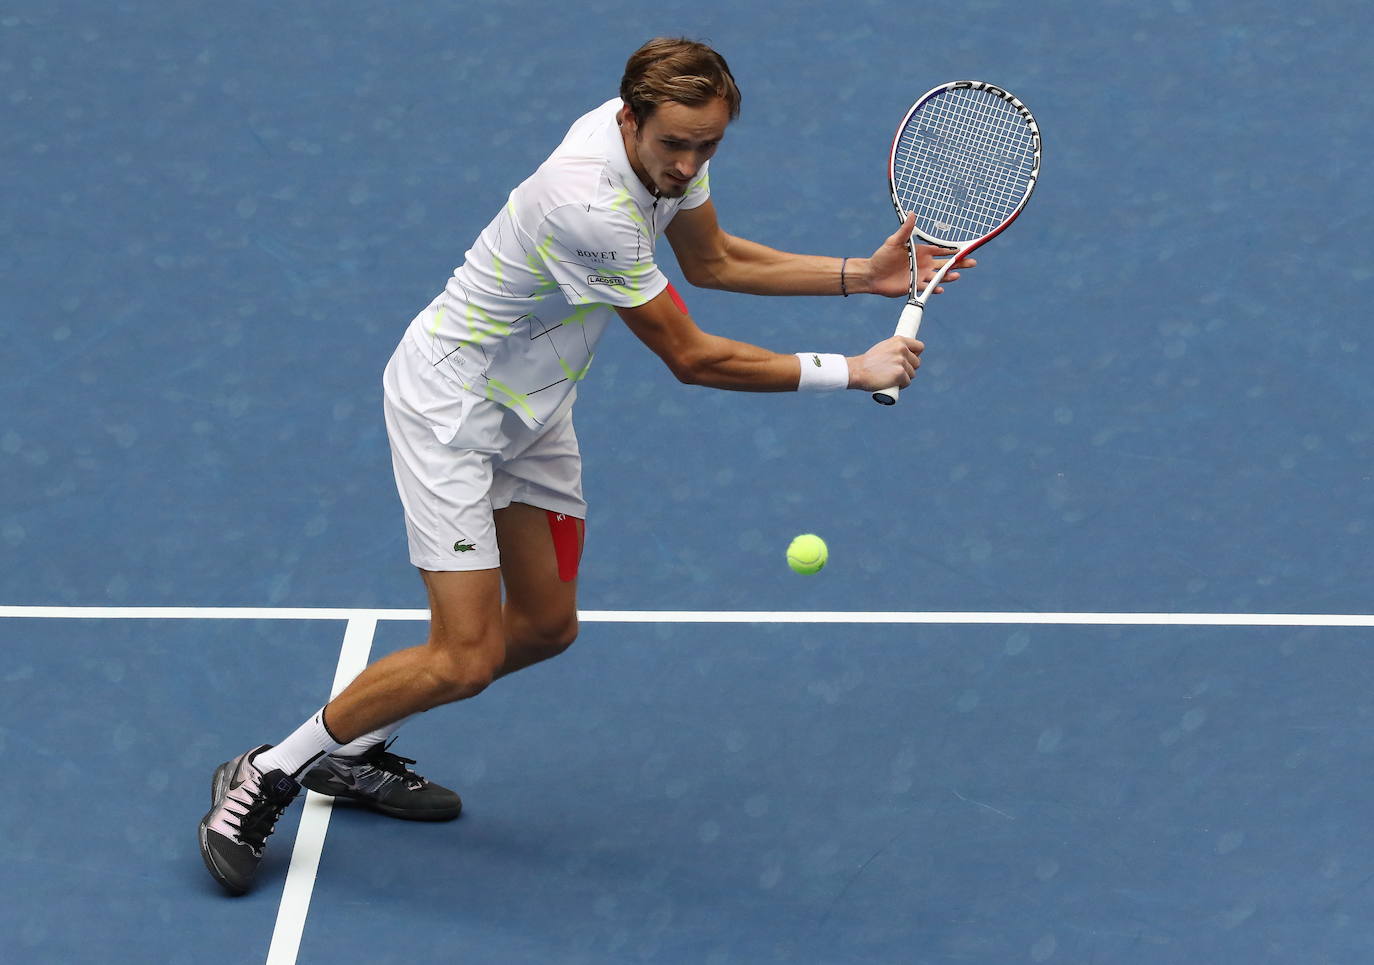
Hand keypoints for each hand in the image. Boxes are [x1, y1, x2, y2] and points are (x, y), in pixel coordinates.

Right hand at [846, 336, 922, 390]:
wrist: (857, 371)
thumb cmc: (868, 362)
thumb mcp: (883, 348)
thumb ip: (896, 349)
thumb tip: (908, 355)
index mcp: (899, 340)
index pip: (919, 347)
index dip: (916, 355)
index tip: (911, 359)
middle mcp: (902, 349)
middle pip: (917, 363)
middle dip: (909, 369)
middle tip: (897, 372)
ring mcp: (901, 362)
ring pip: (912, 374)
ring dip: (904, 378)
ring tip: (891, 378)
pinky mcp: (900, 374)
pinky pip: (907, 382)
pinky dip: (901, 385)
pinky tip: (892, 384)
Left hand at [859, 213, 975, 296]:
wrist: (872, 275)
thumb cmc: (882, 257)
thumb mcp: (894, 241)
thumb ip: (905, 230)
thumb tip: (911, 213)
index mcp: (922, 252)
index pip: (941, 250)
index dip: (953, 250)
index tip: (965, 248)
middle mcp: (924, 264)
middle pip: (946, 264)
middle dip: (959, 263)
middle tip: (973, 262)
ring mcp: (921, 276)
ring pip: (939, 277)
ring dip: (948, 276)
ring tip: (956, 275)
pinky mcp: (914, 287)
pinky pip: (927, 288)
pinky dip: (934, 288)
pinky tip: (939, 288)